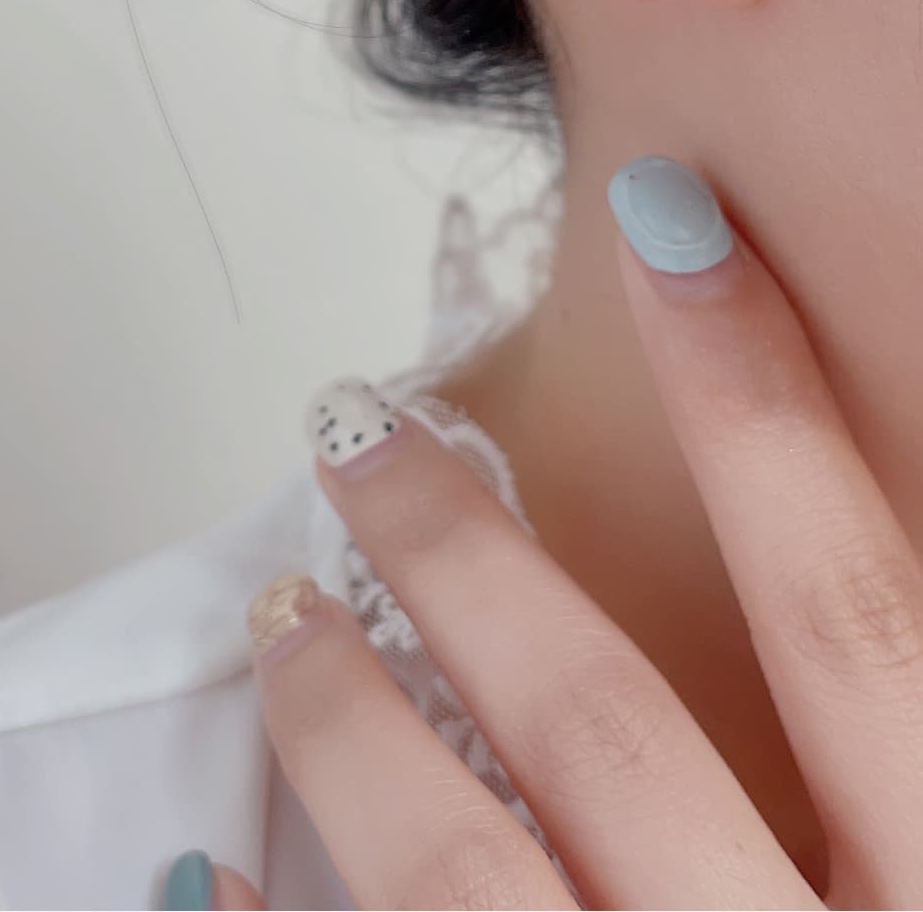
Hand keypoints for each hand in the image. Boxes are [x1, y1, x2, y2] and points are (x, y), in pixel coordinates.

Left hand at [169, 162, 922, 908]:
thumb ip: (900, 737)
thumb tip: (863, 586)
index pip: (849, 613)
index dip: (761, 406)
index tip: (673, 226)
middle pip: (603, 725)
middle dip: (467, 556)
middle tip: (361, 434)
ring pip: (458, 872)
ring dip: (349, 721)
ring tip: (283, 617)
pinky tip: (218, 866)